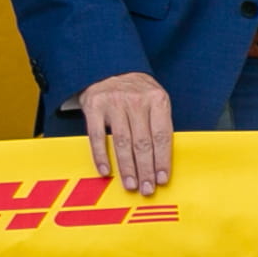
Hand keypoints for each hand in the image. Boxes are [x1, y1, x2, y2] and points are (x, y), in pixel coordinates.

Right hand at [78, 72, 173, 193]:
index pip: (162, 136)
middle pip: (143, 143)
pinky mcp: (94, 106)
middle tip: (147, 189)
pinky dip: (101, 156)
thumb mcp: (155, 99)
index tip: (162, 180)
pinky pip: (97, 136)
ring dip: (127, 168)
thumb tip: (163, 160)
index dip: (162, 160)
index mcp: (157, 100)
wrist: (109, 67)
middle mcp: (136, 101)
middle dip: (146, 170)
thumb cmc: (137, 91)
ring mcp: (114, 103)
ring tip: (131, 185)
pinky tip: (106, 172)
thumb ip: (159, 124)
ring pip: (122, 142)